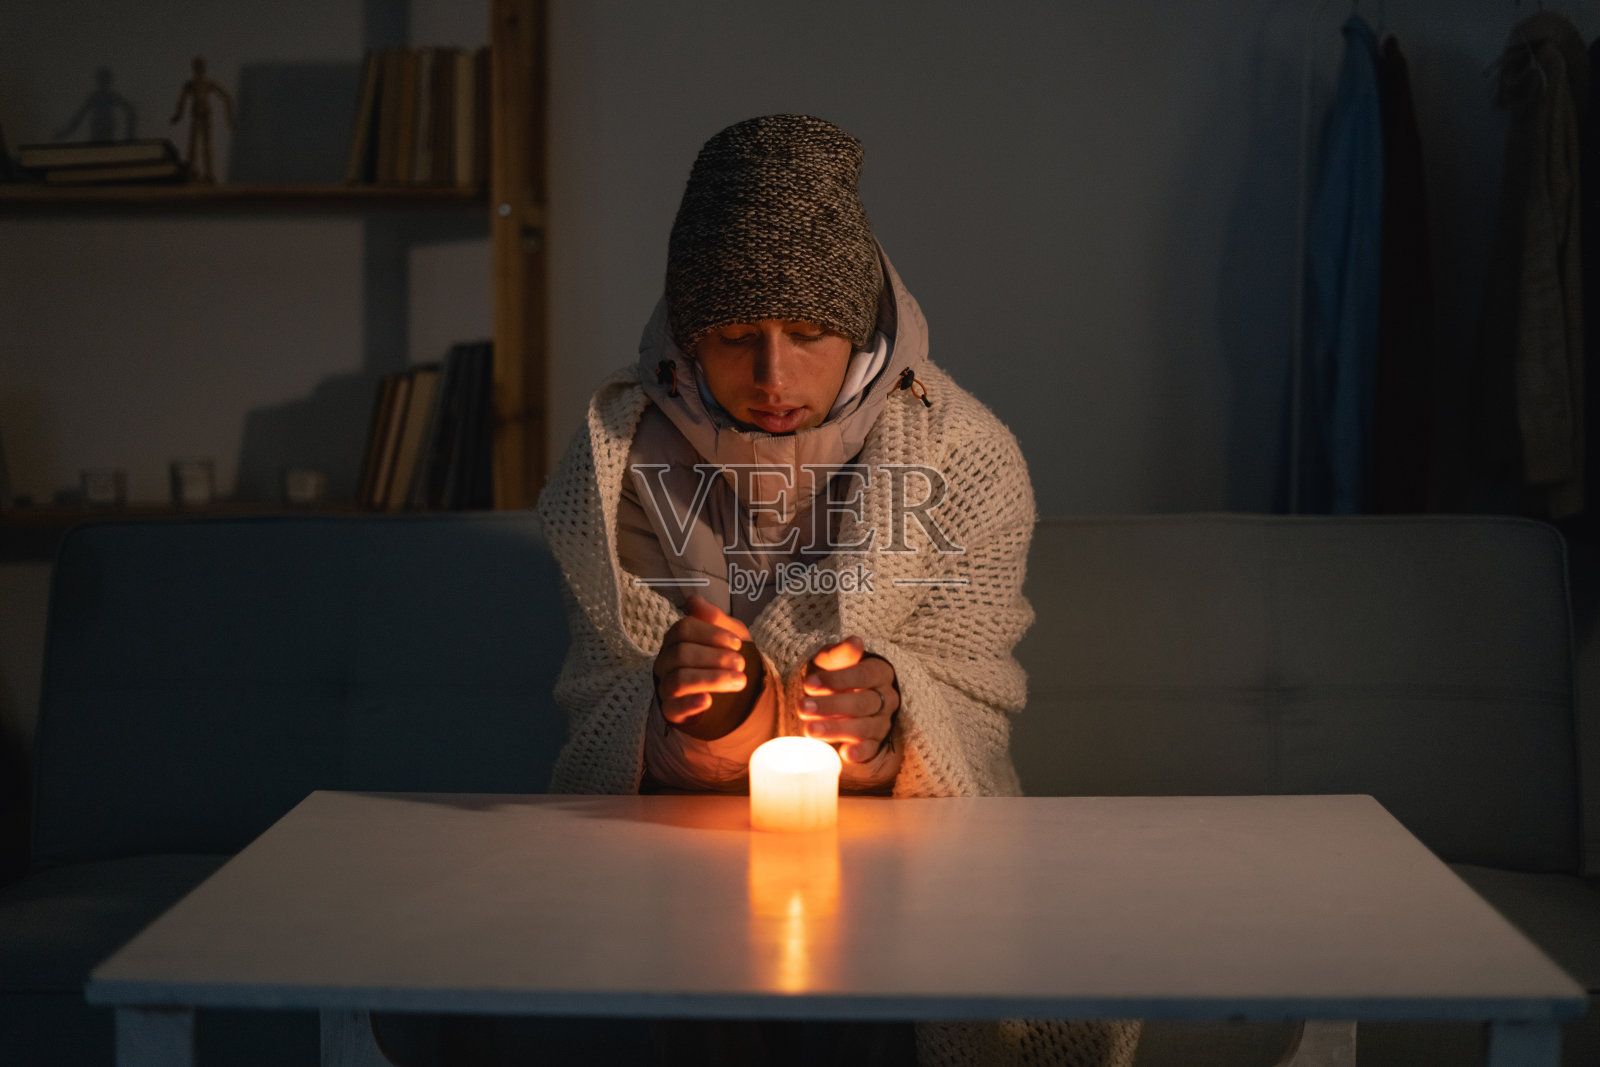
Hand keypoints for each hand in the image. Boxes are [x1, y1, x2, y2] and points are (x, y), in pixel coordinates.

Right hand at [653, 595, 758, 739]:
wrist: (731, 695)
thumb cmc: (726, 659)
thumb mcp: (728, 635)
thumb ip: (713, 618)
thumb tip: (693, 600)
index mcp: (676, 639)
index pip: (684, 629)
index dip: (711, 635)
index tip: (737, 644)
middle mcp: (666, 661)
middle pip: (681, 653)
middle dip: (715, 658)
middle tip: (741, 664)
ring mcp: (665, 687)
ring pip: (678, 680)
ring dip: (711, 679)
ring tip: (739, 681)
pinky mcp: (670, 712)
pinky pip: (673, 707)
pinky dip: (690, 703)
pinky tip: (708, 701)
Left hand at [799, 636, 899, 763]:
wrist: (841, 696)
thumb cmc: (836, 674)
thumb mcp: (834, 660)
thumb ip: (841, 653)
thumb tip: (855, 642)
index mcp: (879, 673)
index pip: (863, 675)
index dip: (837, 680)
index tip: (809, 683)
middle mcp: (886, 698)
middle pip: (863, 703)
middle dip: (831, 706)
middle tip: (803, 708)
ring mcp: (882, 723)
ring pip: (864, 727)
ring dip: (836, 729)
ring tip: (809, 730)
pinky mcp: (876, 744)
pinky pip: (871, 750)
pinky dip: (859, 753)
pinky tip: (843, 753)